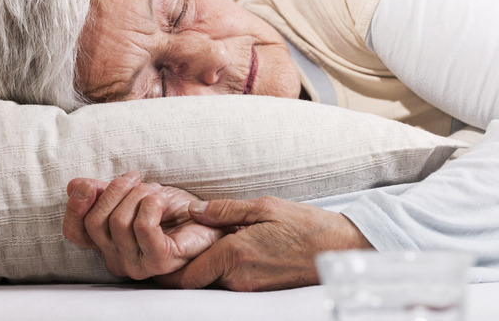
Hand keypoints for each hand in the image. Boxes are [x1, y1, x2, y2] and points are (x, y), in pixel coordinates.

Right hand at [62, 171, 224, 279]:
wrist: (211, 221)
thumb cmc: (174, 210)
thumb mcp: (134, 194)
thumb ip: (104, 192)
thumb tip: (75, 185)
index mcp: (107, 244)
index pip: (75, 231)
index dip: (75, 207)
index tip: (89, 184)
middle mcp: (117, 259)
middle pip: (95, 221)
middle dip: (116, 190)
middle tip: (137, 179)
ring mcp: (138, 264)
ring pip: (119, 221)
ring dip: (139, 194)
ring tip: (156, 192)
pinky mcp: (160, 261)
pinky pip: (143, 226)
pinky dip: (152, 204)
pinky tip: (163, 202)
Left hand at [155, 196, 372, 290]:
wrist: (340, 250)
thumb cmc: (306, 225)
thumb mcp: (265, 206)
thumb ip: (225, 210)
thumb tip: (195, 210)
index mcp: (235, 254)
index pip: (186, 275)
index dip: (167, 268)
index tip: (159, 250)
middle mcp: (238, 279)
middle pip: (195, 282)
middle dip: (181, 267)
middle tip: (172, 245)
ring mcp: (249, 289)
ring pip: (211, 283)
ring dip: (202, 267)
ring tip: (201, 242)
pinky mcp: (258, 292)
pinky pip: (228, 284)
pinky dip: (220, 271)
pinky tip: (227, 251)